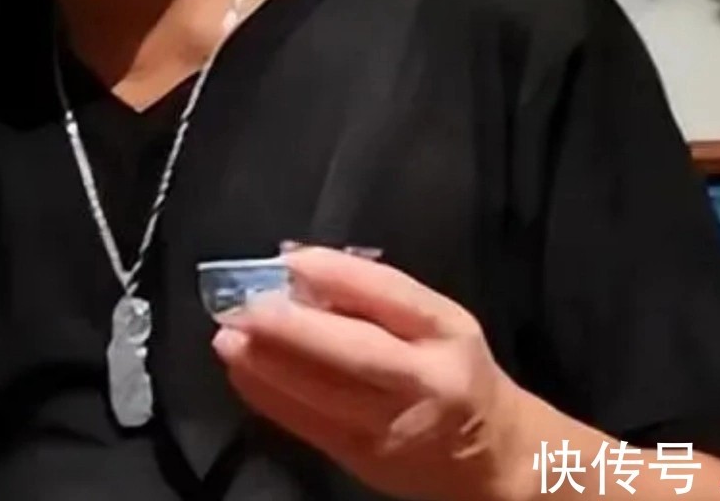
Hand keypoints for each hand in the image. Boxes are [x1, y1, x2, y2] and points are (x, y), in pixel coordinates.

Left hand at [212, 248, 528, 500]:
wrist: (491, 456)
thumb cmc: (451, 369)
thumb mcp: (434, 321)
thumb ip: (372, 295)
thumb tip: (294, 266)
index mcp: (447, 330)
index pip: (392, 295)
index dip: (336, 274)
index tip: (285, 260)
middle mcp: (426, 379)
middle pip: (357, 351)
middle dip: (293, 327)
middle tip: (243, 307)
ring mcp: (395, 425)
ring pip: (326, 393)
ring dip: (267, 364)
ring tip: (228, 337)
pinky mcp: (366, 459)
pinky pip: (310, 426)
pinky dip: (270, 397)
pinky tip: (242, 373)